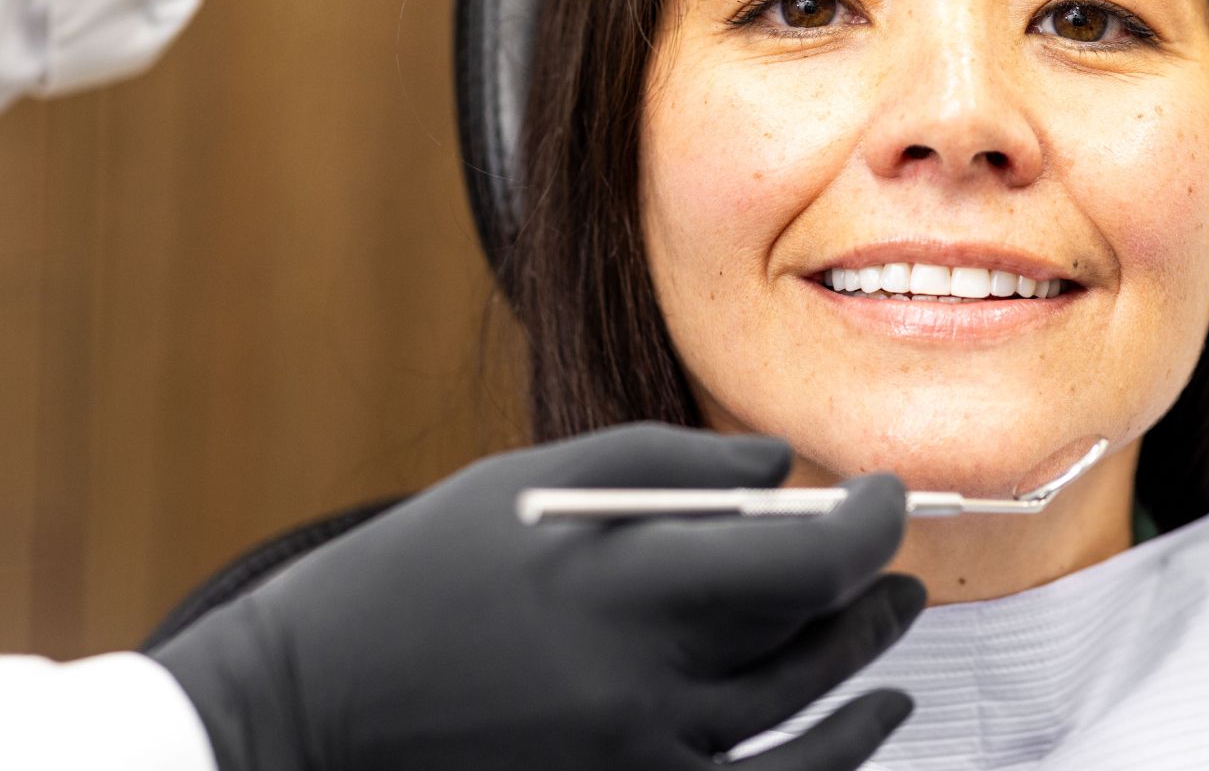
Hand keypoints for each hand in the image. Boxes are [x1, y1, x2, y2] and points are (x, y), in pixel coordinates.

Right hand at [152, 423, 923, 770]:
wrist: (311, 713)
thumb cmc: (415, 577)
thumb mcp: (530, 486)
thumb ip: (667, 467)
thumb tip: (779, 466)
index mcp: (619, 591)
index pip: (804, 561)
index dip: (869, 522)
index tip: (884, 492)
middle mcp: (646, 694)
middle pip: (815, 641)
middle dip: (872, 585)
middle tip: (890, 550)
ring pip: (807, 724)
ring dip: (866, 665)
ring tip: (897, 628)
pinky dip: (833, 761)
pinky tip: (868, 723)